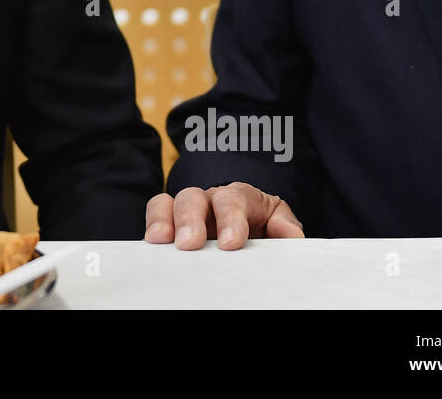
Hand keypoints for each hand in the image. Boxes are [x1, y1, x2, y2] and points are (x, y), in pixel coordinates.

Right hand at [143, 182, 304, 249]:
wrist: (247, 236)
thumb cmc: (263, 230)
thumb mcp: (278, 227)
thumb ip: (285, 228)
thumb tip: (291, 234)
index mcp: (240, 197)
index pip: (234, 199)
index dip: (231, 219)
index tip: (231, 243)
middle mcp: (209, 199)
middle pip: (195, 196)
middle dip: (191, 218)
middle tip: (191, 243)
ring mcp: (186, 211)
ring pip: (169, 202)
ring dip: (164, 220)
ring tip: (160, 241)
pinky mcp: (171, 225)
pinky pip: (155, 216)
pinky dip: (151, 225)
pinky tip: (151, 244)